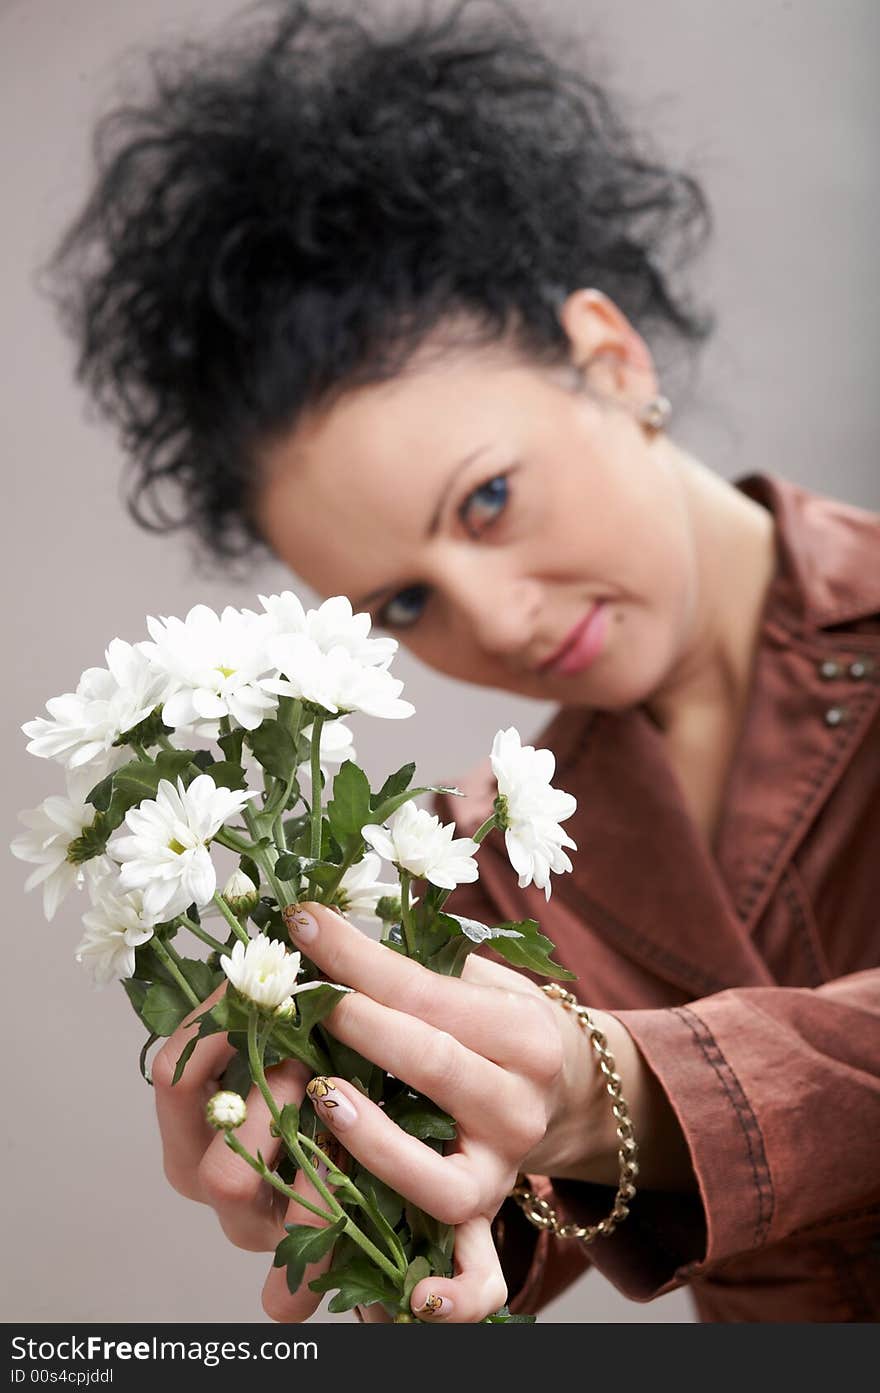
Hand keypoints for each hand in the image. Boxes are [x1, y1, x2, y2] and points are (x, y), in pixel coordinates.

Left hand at [266, 900, 610, 1321]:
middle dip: (360, 1023)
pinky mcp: (484, 1221)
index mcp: (521, 1032)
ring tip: (323, 1100)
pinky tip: (409, 1296)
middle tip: (299, 995)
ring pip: (440, 1178)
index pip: (424, 990)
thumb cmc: (499, 1021)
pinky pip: (479, 1276)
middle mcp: (519, 1105)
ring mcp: (501, 1172)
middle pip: (435, 1065)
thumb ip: (418, 957)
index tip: (299, 921)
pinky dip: (453, 1295)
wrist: (569, 1089)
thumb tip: (324, 918)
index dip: (356, 957)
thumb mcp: (480, 977)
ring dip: (375, 1143)